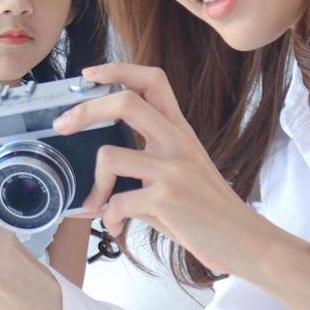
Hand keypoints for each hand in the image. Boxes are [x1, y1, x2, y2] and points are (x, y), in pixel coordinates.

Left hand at [55, 62, 281, 278]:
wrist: (245, 240)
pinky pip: (117, 202)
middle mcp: (177, 141)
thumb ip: (149, 160)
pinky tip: (117, 227)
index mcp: (180, 130)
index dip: (117, 70)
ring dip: (94, 185)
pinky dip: (109, 218)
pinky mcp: (167, 200)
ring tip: (97, 205)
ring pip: (109, 155)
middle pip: (125, 102)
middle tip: (63, 126)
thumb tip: (102, 171)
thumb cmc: (209, 209)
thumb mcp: (185, 170)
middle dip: (85, 110)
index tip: (89, 75)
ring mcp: (172, 169)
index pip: (152, 80)